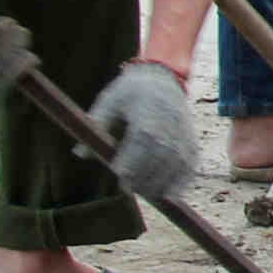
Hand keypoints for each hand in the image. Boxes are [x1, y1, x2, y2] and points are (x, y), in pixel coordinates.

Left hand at [88, 60, 196, 202]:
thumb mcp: (110, 102)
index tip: (119, 174)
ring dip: (155, 187)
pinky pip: (186, 176)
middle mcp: (170, 132)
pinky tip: (163, 192)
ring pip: (171, 175)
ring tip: (142, 185)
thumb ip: (97, 127)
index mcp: (148, 119)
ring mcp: (184, 142)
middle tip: (126, 185)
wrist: (164, 80)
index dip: (129, 167)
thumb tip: (79, 153)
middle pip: (156, 167)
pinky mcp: (193, 149)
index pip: (141, 150)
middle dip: (139, 181)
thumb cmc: (131, 93)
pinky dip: (175, 188)